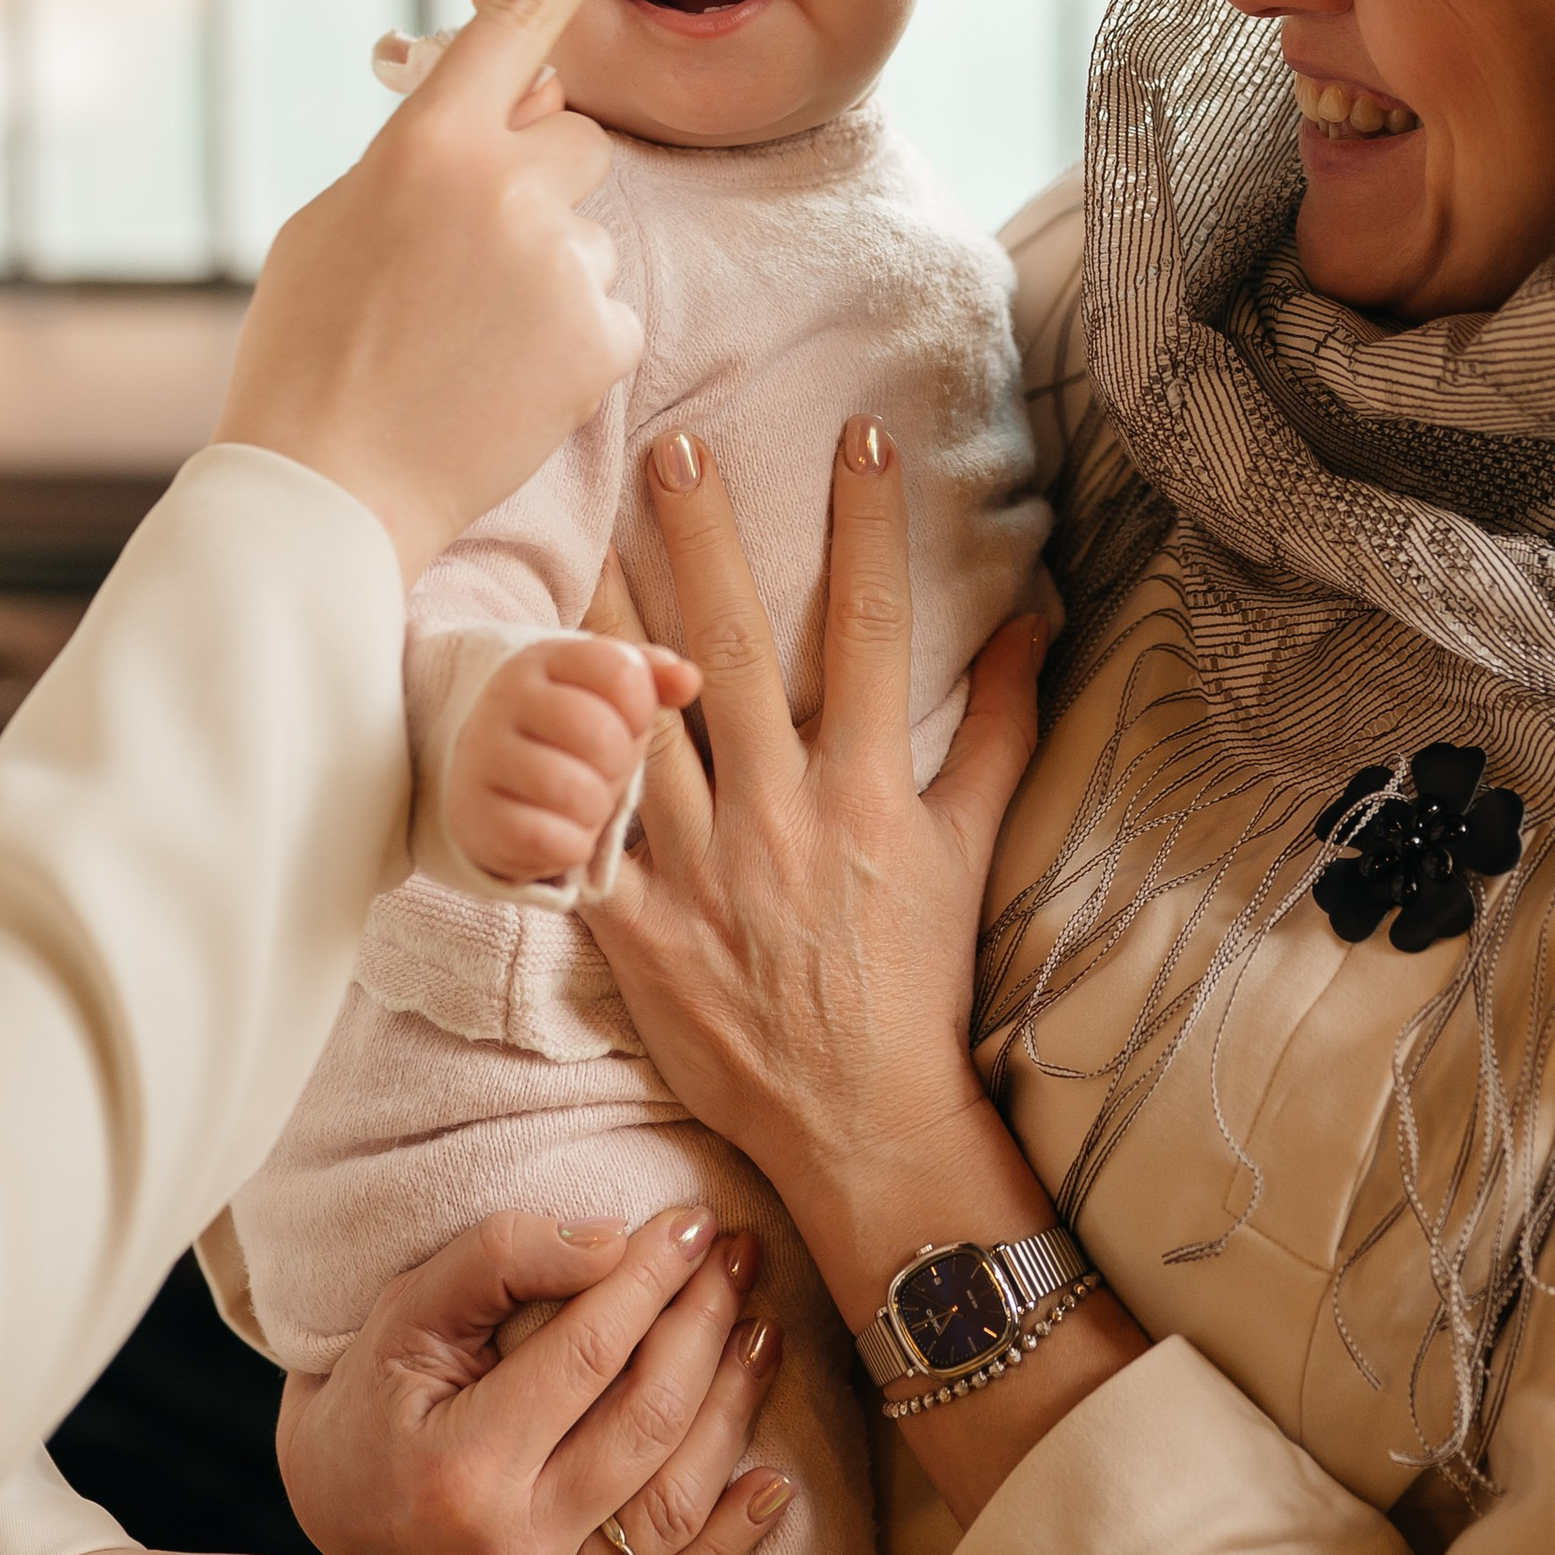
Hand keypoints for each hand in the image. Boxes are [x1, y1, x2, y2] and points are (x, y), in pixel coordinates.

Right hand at [215, 0, 653, 582]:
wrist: (326, 487)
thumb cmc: (308, 353)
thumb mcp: (332, 223)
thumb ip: (416, 159)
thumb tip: (482, 122)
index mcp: (426, 143)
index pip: (518, 20)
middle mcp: (503, 185)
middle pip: (577, 138)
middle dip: (543, 182)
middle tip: (474, 261)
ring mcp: (558, 261)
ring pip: (590, 232)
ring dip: (550, 271)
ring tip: (471, 339)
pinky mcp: (600, 337)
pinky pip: (606, 312)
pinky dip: (566, 345)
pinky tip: (501, 382)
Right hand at [277, 1204, 792, 1554]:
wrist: (337, 1505)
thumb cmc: (378, 1391)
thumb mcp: (412, 1307)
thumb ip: (504, 1257)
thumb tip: (617, 1242)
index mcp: (458, 1471)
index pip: (590, 1355)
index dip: (652, 1278)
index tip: (694, 1221)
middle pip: (647, 1425)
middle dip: (705, 1326)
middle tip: (738, 1257)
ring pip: (674, 1509)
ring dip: (733, 1411)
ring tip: (761, 1332)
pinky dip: (732, 1547)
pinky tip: (775, 1483)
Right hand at [444, 633, 698, 884]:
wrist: (484, 775)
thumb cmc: (563, 732)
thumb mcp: (603, 694)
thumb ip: (649, 679)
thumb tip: (688, 680)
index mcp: (544, 658)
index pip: (619, 671)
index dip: (638, 708)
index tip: (623, 721)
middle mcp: (506, 699)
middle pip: (601, 734)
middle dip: (617, 764)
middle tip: (598, 769)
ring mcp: (482, 757)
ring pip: (576, 791)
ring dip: (593, 809)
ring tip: (579, 801)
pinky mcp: (474, 816)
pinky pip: (549, 839)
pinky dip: (569, 845)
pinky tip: (557, 832)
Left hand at [583, 423, 1042, 1228]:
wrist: (859, 1121)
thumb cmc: (916, 979)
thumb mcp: (966, 851)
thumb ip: (1002, 733)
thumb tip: (1038, 625)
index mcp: (869, 790)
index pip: (876, 628)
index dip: (870, 524)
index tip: (861, 433)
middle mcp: (783, 814)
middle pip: (738, 648)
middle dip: (706, 539)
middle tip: (672, 447)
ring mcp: (700, 869)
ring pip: (643, 720)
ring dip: (608, 622)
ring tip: (576, 534)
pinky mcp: (634, 924)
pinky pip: (579, 830)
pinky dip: (548, 767)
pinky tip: (516, 697)